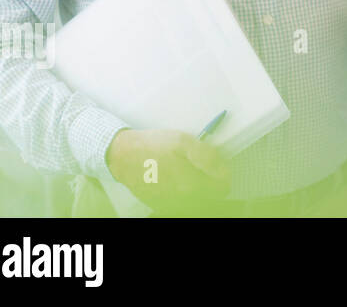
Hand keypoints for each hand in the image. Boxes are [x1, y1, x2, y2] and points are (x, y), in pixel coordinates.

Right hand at [106, 128, 230, 215]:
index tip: (218, 165)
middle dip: (212, 181)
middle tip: (204, 167)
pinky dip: (184, 192)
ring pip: (196, 199)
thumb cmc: (154, 146)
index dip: (223, 174)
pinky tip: (177, 179)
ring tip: (189, 171)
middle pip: (211, 195)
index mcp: (190, 185)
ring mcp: (169, 204)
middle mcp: (181, 200)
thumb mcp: (184, 142)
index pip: (222, 187)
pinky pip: (181, 202)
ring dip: (199, 187)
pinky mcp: (159, 204)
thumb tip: (222, 171)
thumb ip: (207, 157)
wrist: (123, 156)